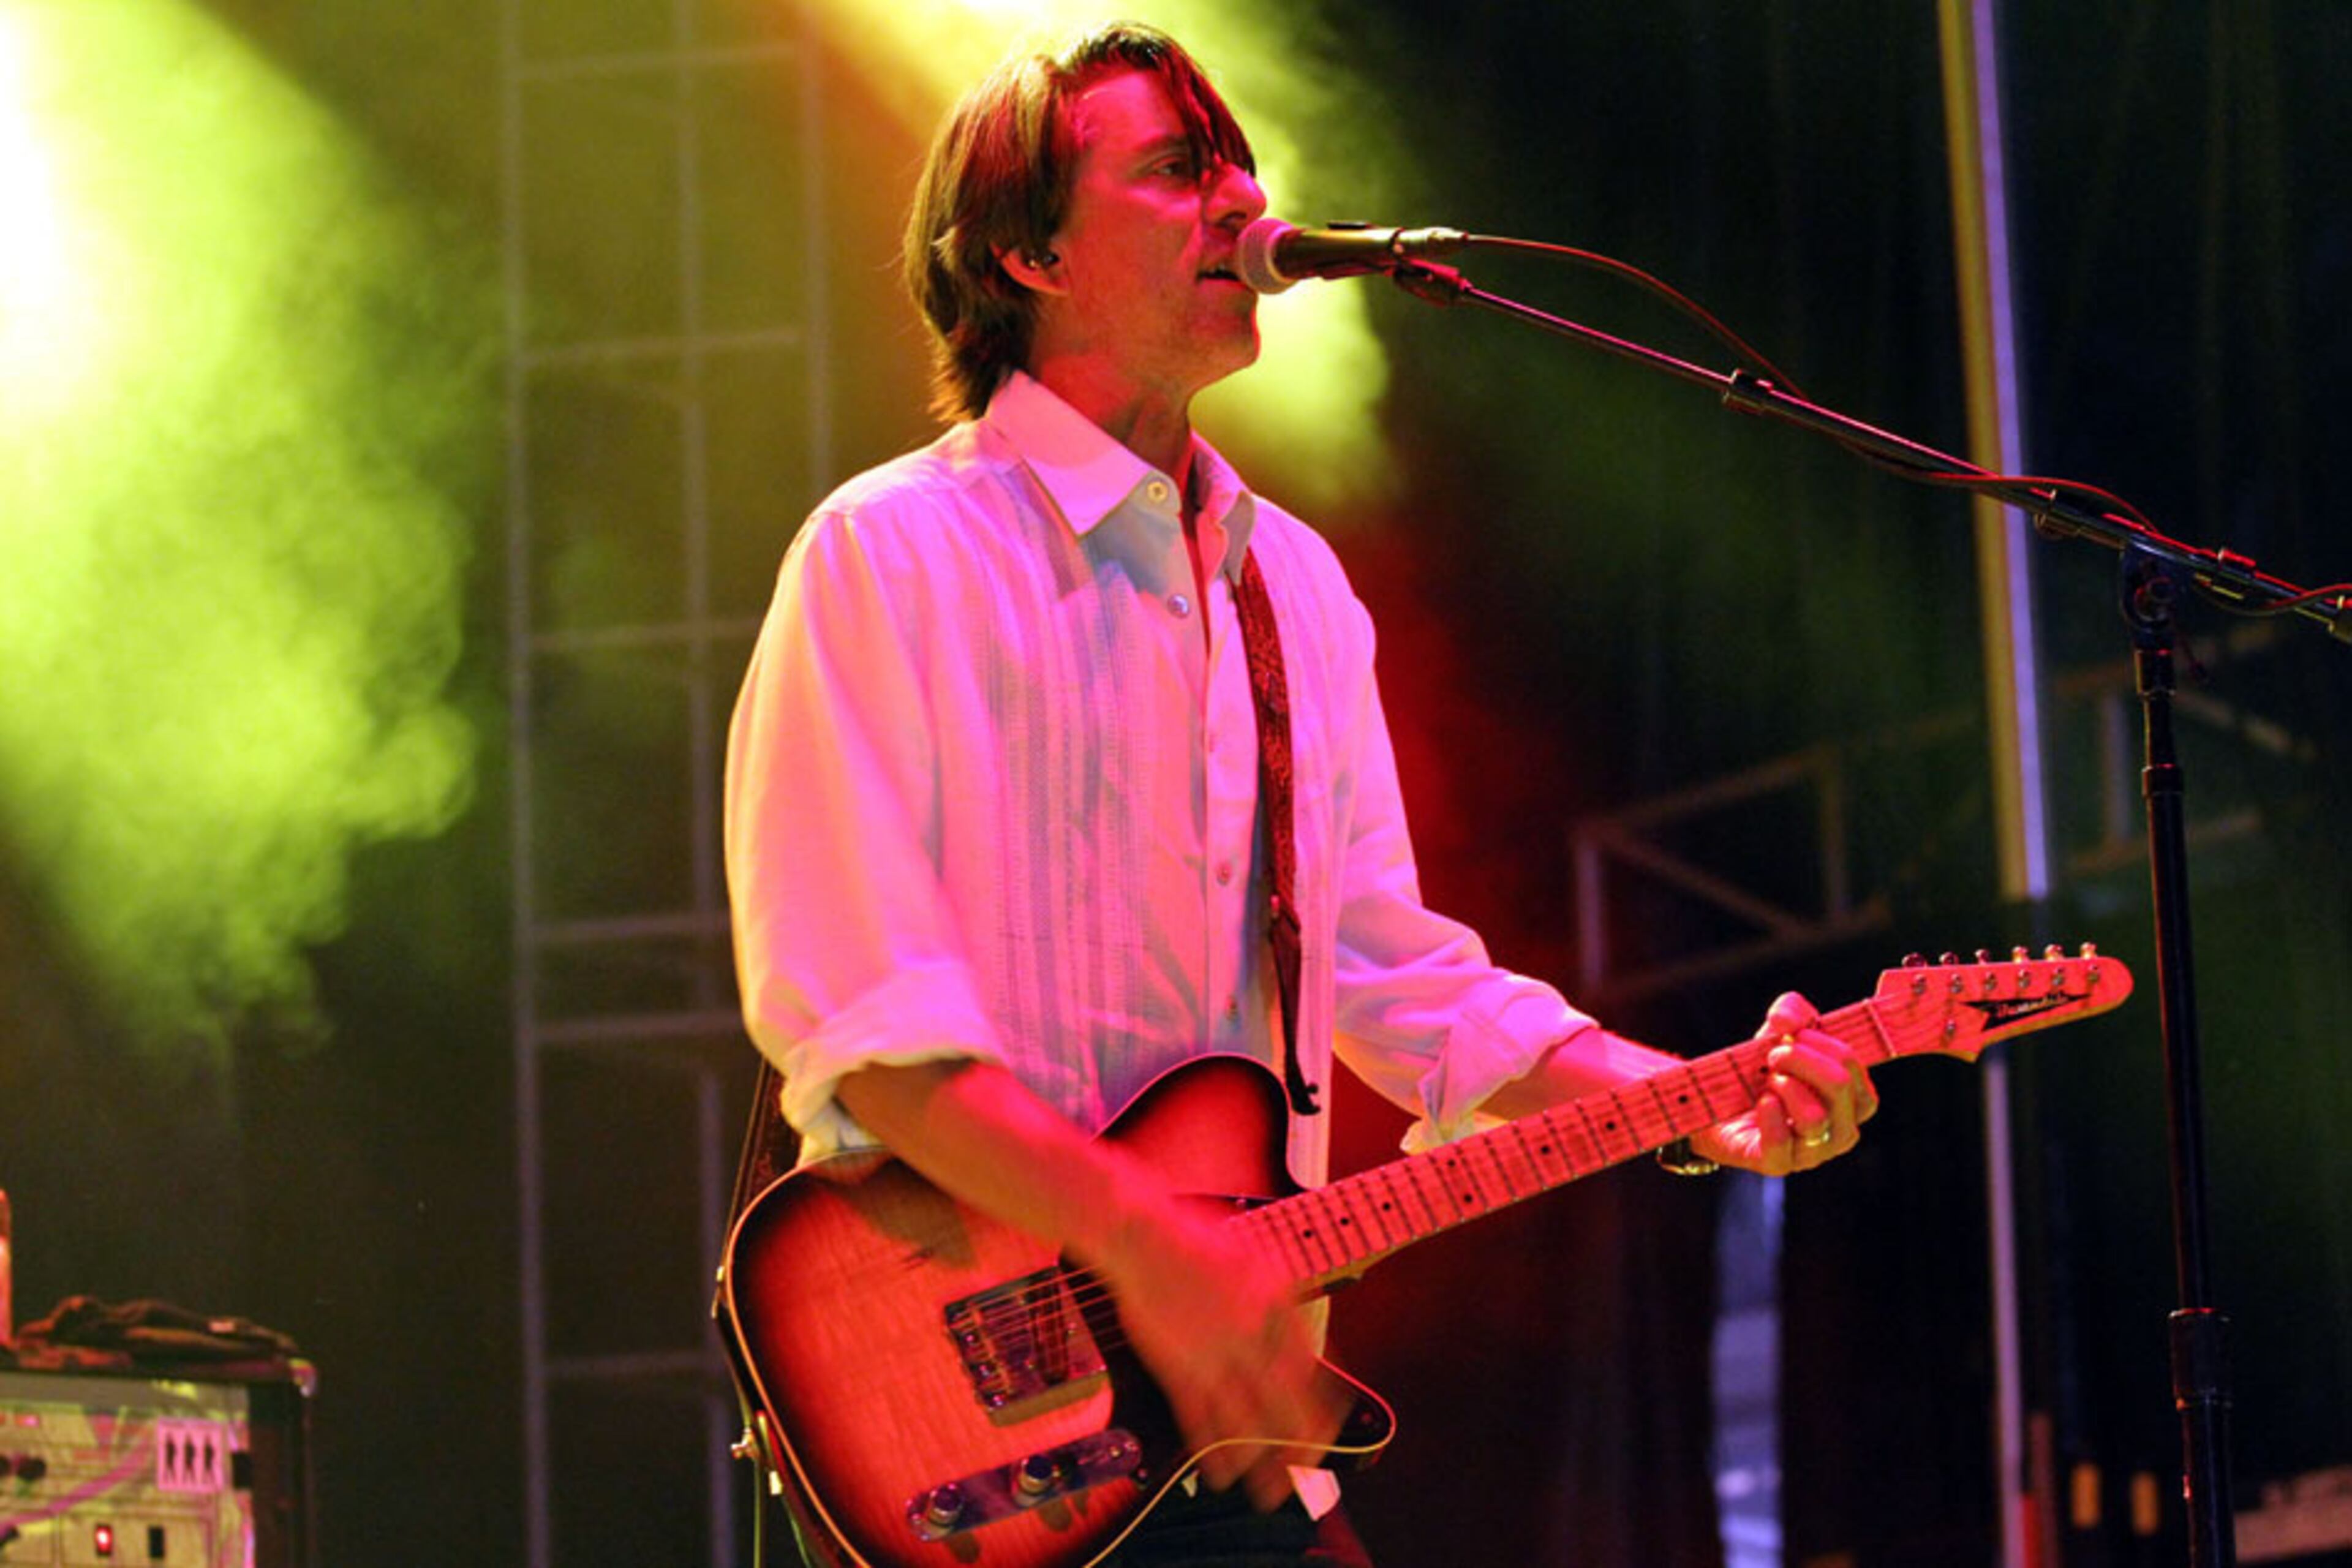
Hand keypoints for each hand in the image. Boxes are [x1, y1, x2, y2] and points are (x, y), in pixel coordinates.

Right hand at [1094, 1198, 1347, 1508]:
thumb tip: (1294, 1346)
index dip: (1321, 1409)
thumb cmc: (1192, 1243)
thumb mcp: (1252, 1261)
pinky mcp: (1175, 1366)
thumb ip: (1276, 1304)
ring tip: (1269, 1495)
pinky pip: (1200, 1419)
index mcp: (1275, 1304)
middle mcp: (1250, 1333)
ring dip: (1260, 1465)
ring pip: (1245, 1422)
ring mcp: (1212, 1351)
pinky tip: (1221, 1475)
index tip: (1327, 1433)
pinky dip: (1212, 1452)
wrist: (1138, 1235)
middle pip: (1285, 1404)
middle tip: (1306, 1475)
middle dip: (1299, 1449)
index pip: (1309, 1370)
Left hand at [1690, 992, 1878, 1175]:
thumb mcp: (1780, 1032)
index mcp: (1850, 1102)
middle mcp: (1839, 1131)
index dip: (1829, 1047)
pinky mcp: (1776, 1163)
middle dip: (1804, 1059)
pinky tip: (1762, 1100)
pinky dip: (1771, 1117)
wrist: (1716, 1102)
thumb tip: (1787, 1020)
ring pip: (1814, 1118)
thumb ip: (1793, 1012)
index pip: (1858, 1076)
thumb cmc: (1762, 1069)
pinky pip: (1783, 1146)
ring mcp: (1811, 1153)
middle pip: (1840, 1088)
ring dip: (1786, 1086)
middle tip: (1776, 1053)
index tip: (1797, 1034)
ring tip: (1767, 1079)